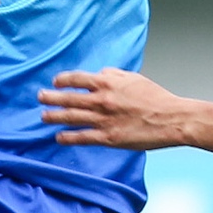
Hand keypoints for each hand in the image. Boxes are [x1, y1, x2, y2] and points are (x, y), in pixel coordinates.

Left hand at [39, 69, 189, 150]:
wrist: (171, 118)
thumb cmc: (156, 98)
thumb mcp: (134, 78)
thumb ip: (113, 75)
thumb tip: (99, 75)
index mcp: (107, 83)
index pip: (77, 79)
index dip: (63, 80)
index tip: (55, 82)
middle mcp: (101, 100)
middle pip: (69, 98)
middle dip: (51, 97)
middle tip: (40, 97)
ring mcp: (103, 120)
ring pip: (71, 117)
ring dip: (54, 116)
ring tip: (44, 116)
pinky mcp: (108, 138)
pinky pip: (82, 137)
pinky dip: (68, 137)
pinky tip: (59, 137)